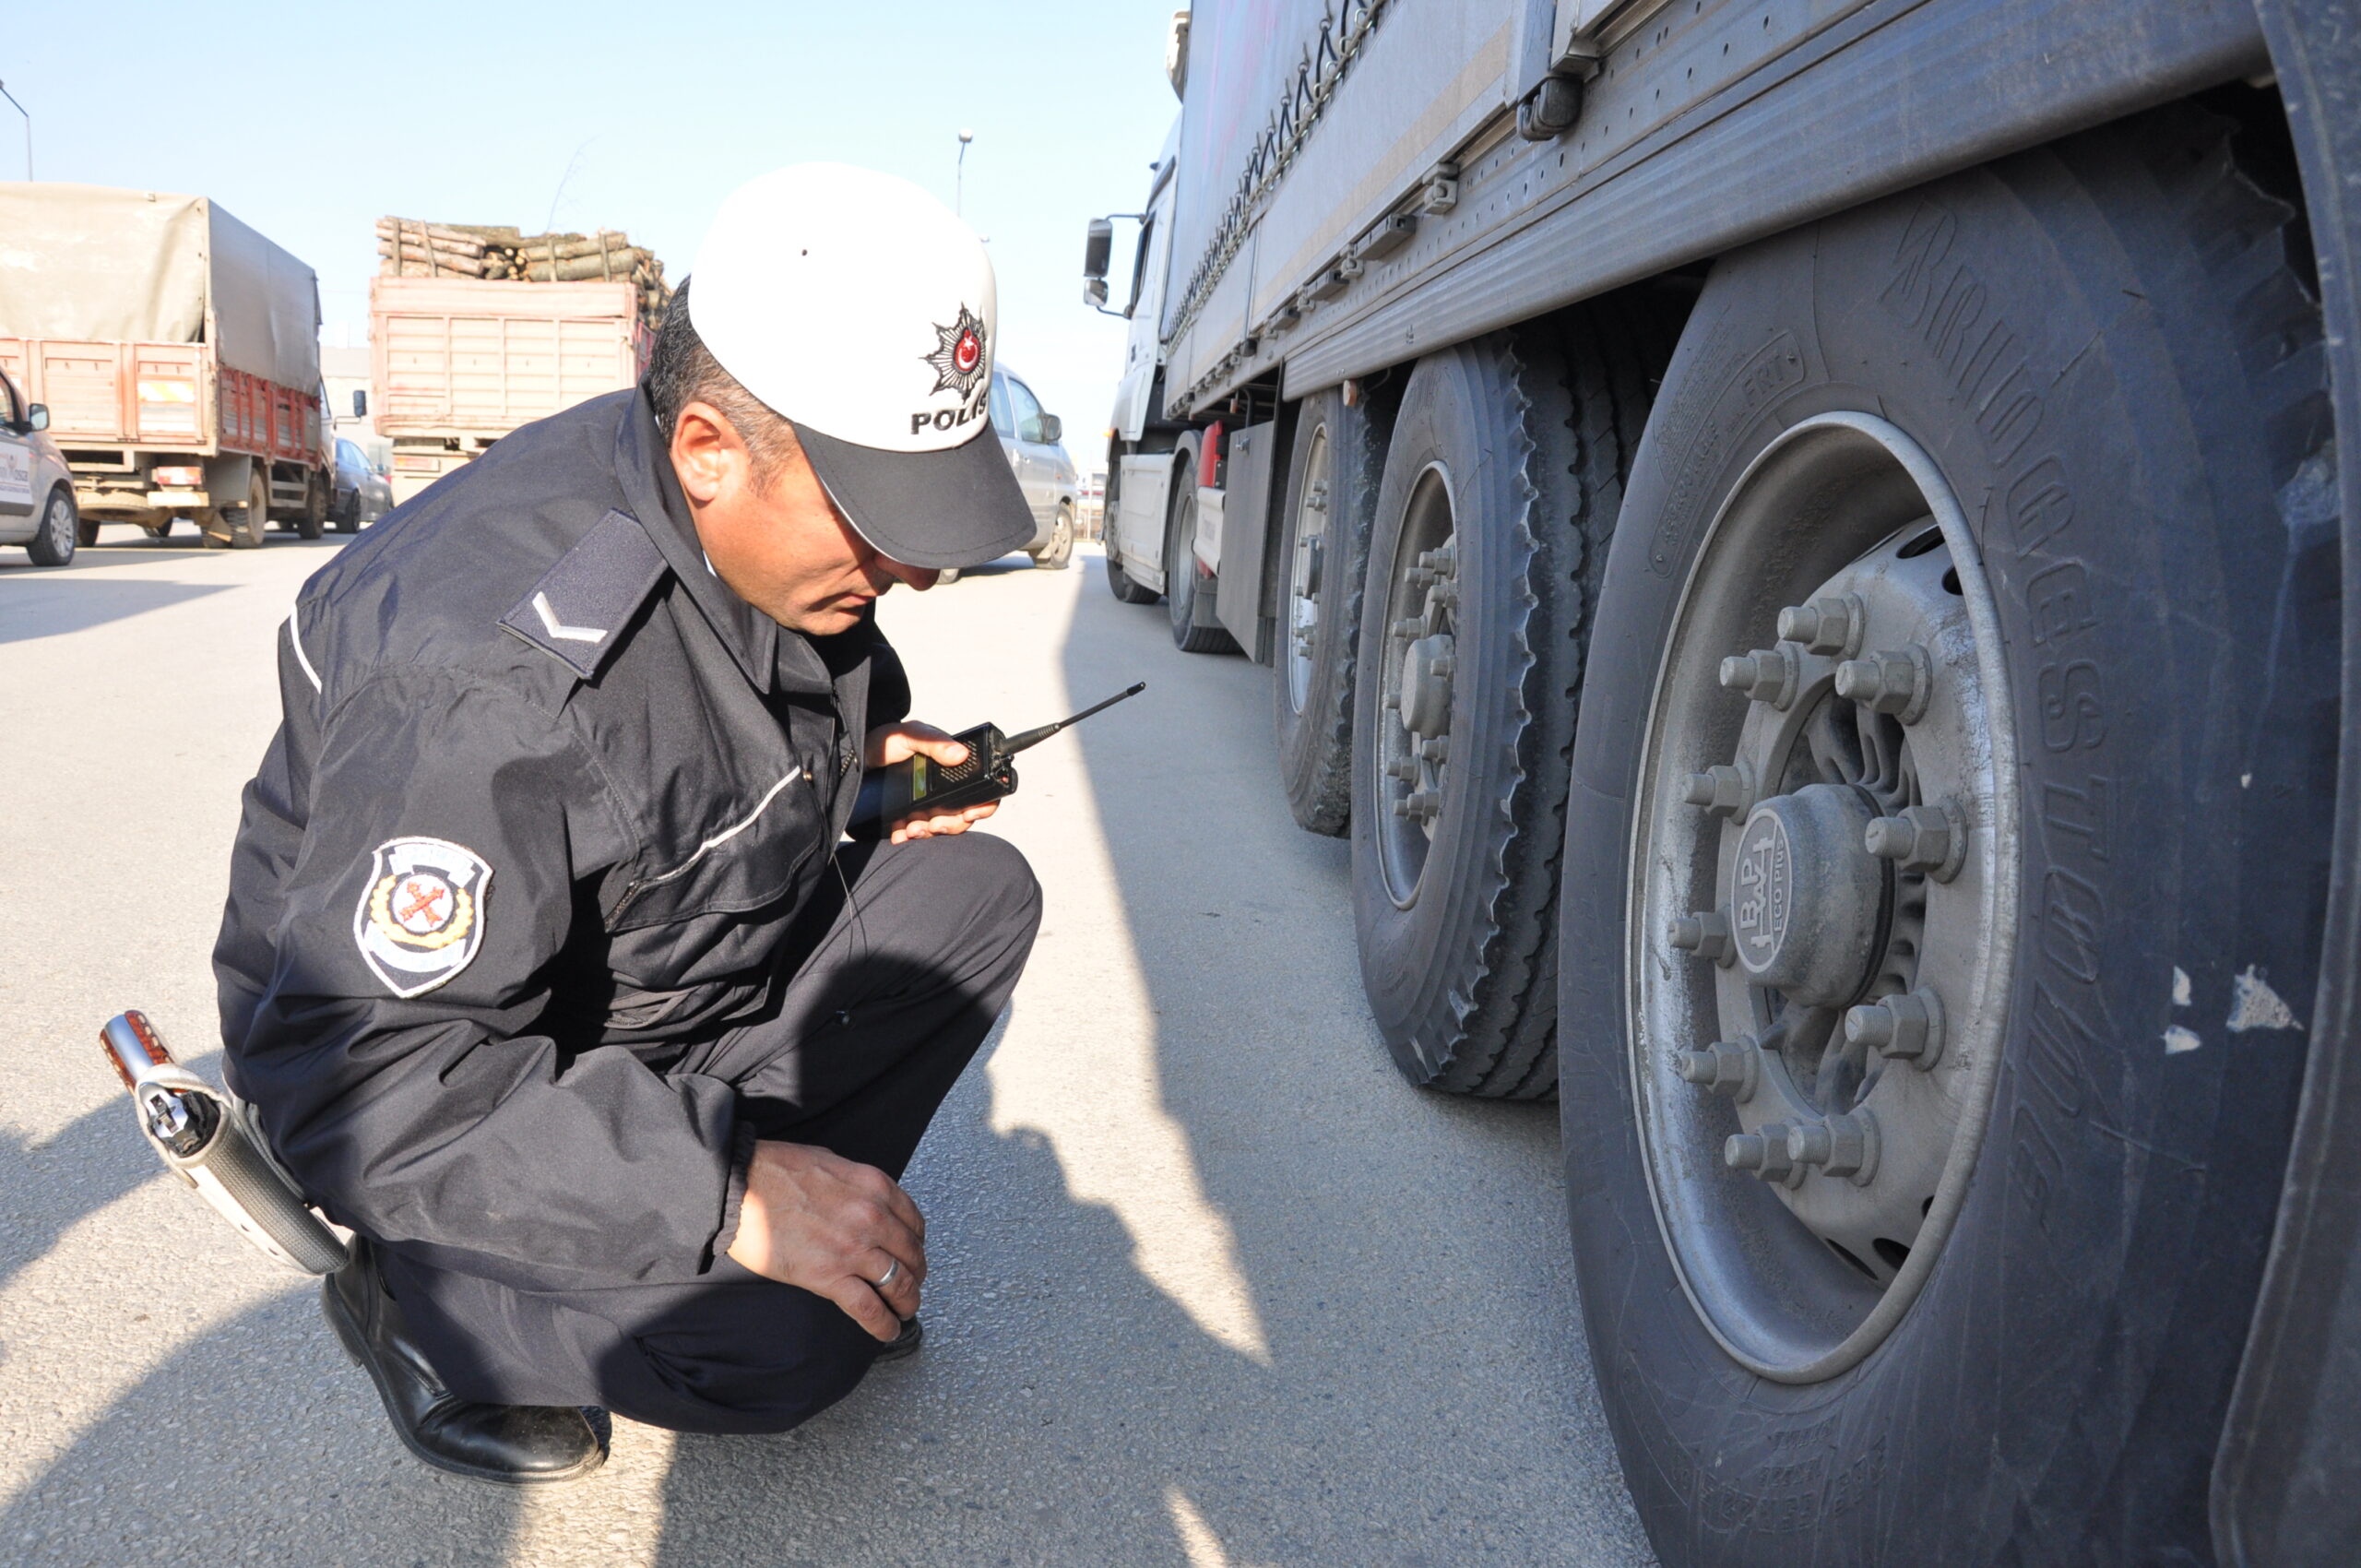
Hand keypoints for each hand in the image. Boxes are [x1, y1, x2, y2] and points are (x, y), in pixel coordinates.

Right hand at [726, 1139, 925, 1339]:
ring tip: (905, 1312)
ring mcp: (853, 1249)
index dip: (917, 1245)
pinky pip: (868, 1308)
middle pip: (911, 1256)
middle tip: (912, 1286)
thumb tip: (862, 1200)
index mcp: (875, 1187)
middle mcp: (872, 1218)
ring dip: (906, 1302)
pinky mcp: (828, 1276)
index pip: (914, 1223)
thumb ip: (857, 1185)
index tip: (913, 1255)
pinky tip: (887, 1331)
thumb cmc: (777, 1169)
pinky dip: (883, 1324)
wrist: (740, 1185)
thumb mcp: (832, 1162)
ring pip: (898, 1284)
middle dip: (916, 1276)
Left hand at [864, 721, 1001, 844]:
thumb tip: (961, 754)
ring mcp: (926, 804)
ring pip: (941, 828)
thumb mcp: (908, 735)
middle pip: (963, 815)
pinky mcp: (908, 817)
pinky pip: (917, 834)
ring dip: (929, 832)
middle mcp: (942, 788)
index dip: (983, 805)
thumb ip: (933, 742)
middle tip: (934, 824)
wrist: (854, 758)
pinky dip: (909, 836)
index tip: (970, 812)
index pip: (979, 789)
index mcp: (950, 767)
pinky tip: (899, 831)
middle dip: (951, 824)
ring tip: (911, 828)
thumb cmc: (883, 741)